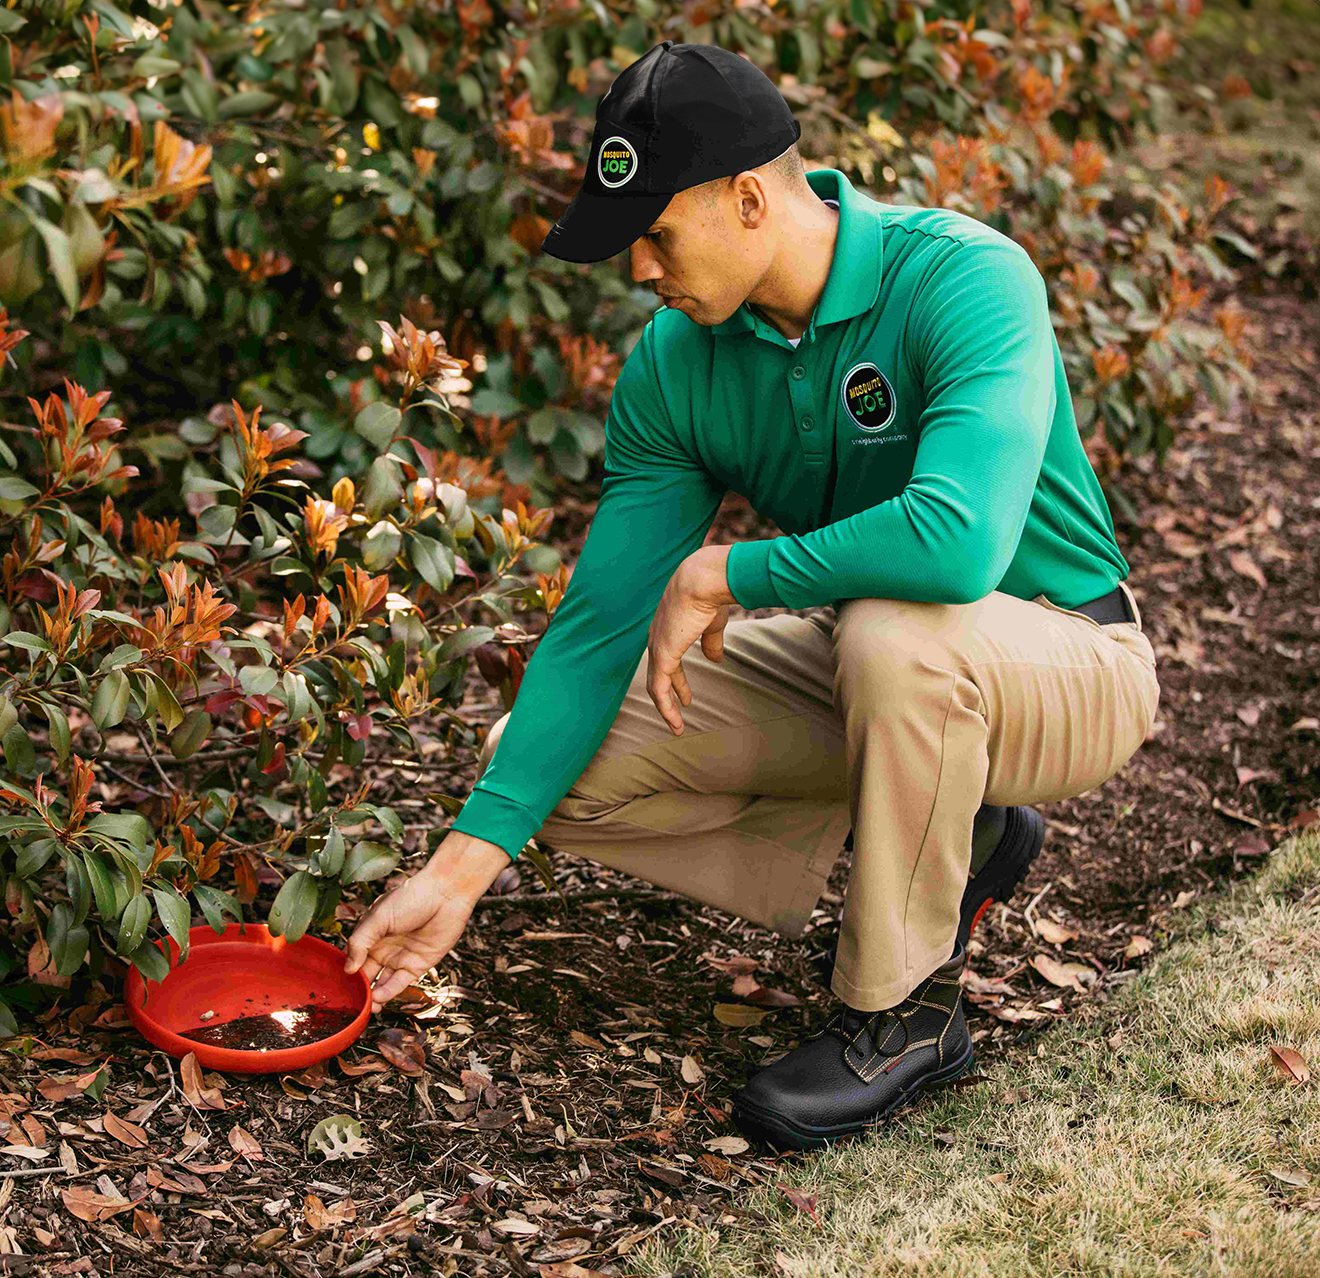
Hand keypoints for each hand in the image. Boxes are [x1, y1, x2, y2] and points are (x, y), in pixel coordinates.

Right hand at [343, 834, 508, 1010]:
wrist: (445, 895)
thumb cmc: (411, 898)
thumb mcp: (378, 917)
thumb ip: (360, 942)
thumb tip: (348, 968)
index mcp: (372, 934)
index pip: (354, 958)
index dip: (347, 972)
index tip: (338, 986)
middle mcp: (384, 948)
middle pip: (367, 974)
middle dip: (359, 989)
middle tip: (351, 1003)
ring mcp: (400, 957)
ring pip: (382, 983)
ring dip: (373, 996)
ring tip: (366, 1006)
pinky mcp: (418, 965)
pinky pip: (399, 983)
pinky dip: (388, 992)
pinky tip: (378, 998)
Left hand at [647, 544, 734, 735]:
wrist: (702, 581)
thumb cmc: (709, 596)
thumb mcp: (712, 624)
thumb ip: (711, 642)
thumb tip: (715, 660)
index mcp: (668, 629)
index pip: (668, 660)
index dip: (678, 680)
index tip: (686, 697)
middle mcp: (657, 638)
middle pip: (658, 674)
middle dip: (669, 695)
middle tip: (679, 712)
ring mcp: (657, 648)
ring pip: (656, 685)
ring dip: (666, 707)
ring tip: (676, 725)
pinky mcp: (662, 656)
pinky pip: (659, 689)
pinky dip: (665, 707)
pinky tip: (676, 720)